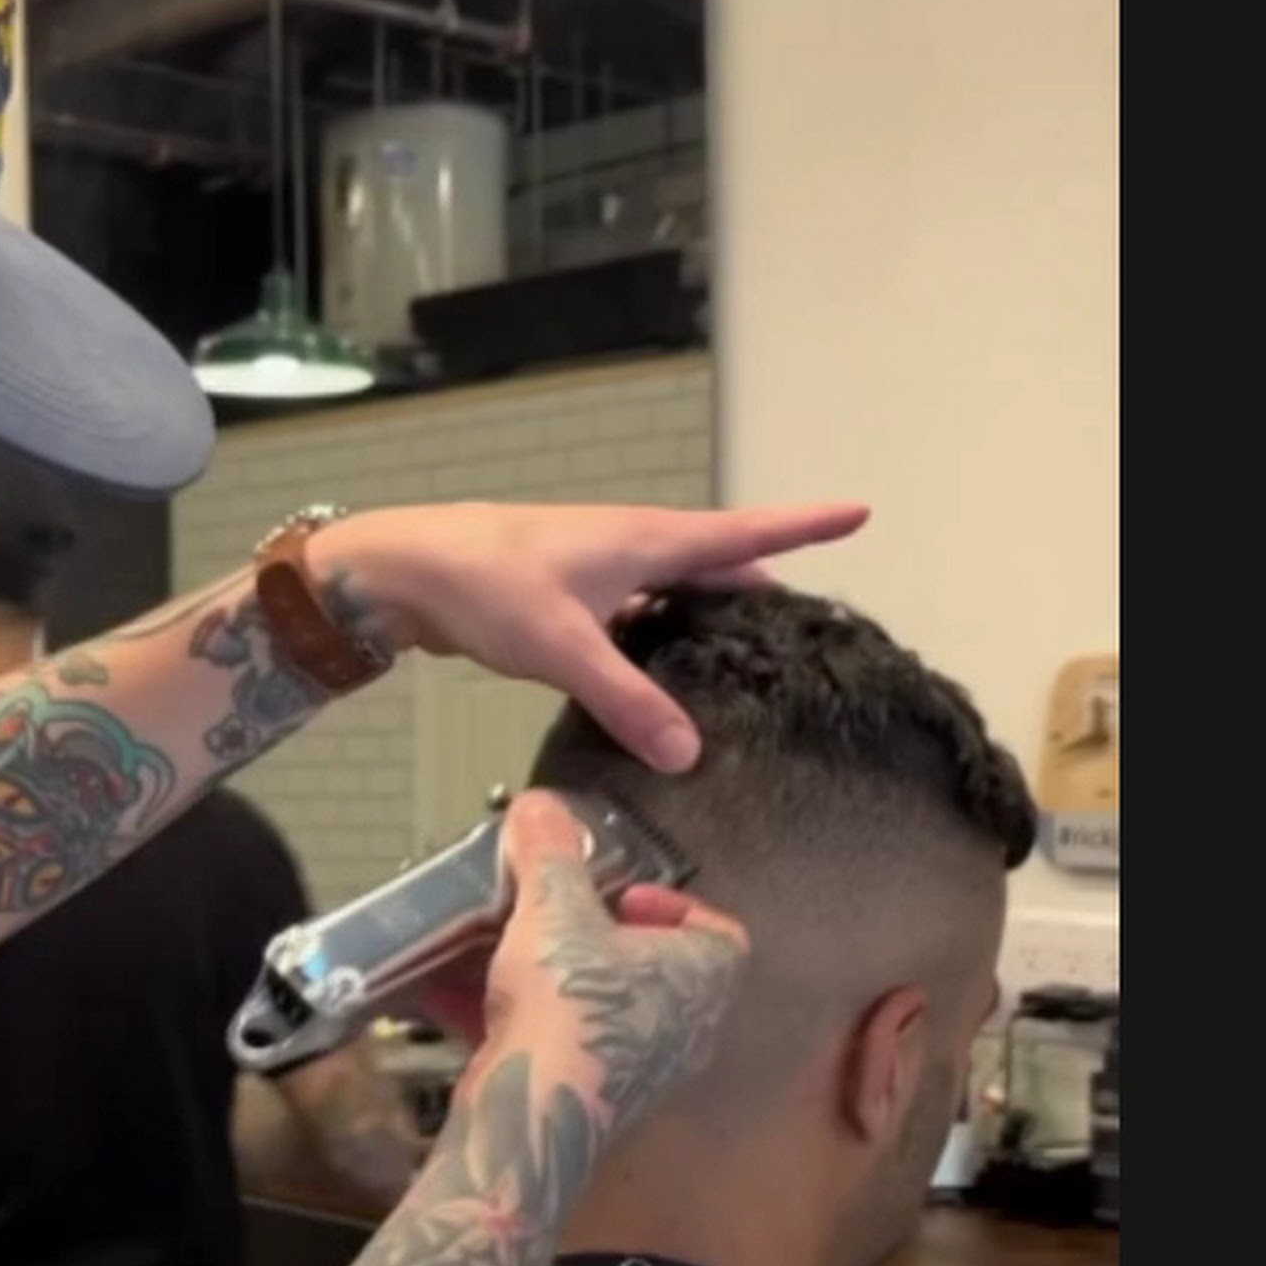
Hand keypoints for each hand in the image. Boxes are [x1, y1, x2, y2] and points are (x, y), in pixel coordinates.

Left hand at [318, 499, 867, 771]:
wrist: (405, 570)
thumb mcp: (565, 648)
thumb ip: (628, 700)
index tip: (860, 512)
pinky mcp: (568, 598)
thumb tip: (691, 752)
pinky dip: (659, 636)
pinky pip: (635, 614)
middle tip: (804, 628)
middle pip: (716, 564)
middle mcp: (631, 546)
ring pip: (673, 592)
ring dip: (708, 617)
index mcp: (647, 541)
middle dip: (762, 586)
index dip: (804, 524)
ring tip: (745, 661)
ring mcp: (599, 570)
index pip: (744, 531)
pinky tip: (659, 677)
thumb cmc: (488, 585)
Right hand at [452, 792, 748, 1139]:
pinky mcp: (586, 1100)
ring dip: (556, 979)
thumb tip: (539, 806)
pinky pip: (558, 1046)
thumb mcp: (553, 907)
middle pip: (653, 972)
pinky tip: (457, 998)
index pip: (720, 934)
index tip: (621, 893)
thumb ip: (549, 851)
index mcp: (701, 978)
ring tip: (505, 950)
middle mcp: (683, 1030)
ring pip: (601, 1010)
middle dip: (600, 940)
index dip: (675, 906)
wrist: (530, 1108)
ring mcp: (638, 1072)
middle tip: (560, 917)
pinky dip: (518, 1020)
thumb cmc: (568, 1004)